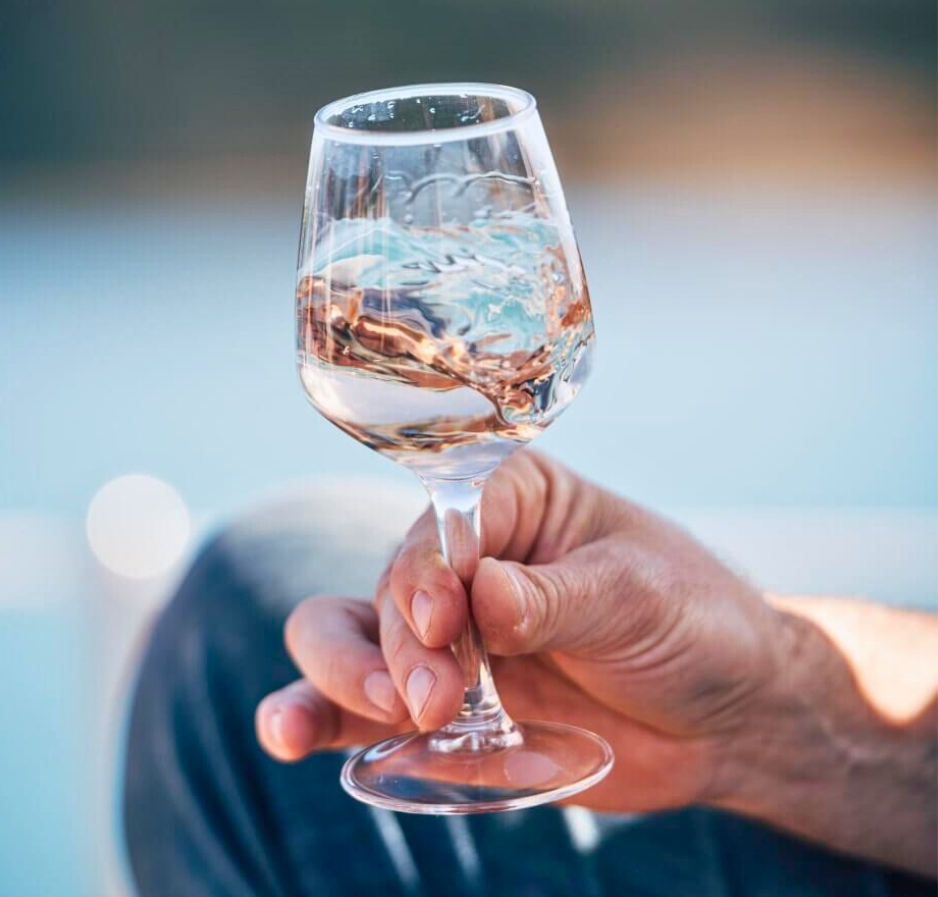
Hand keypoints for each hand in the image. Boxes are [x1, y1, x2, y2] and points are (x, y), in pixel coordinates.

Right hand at [255, 450, 783, 812]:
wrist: (727, 714)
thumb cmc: (696, 623)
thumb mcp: (639, 595)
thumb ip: (556, 597)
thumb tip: (481, 598)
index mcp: (513, 502)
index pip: (444, 522)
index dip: (429, 571)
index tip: (448, 623)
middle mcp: (467, 562)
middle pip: (387, 584)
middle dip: (396, 641)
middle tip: (438, 696)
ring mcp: (451, 637)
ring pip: (346, 637)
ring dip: (338, 675)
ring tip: (366, 716)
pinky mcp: (446, 705)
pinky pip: (363, 708)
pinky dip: (321, 716)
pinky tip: (291, 734)